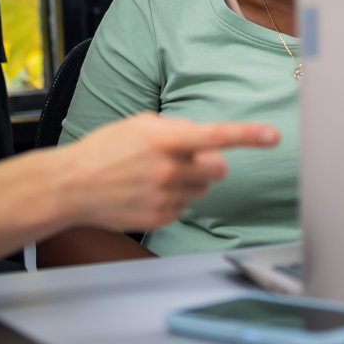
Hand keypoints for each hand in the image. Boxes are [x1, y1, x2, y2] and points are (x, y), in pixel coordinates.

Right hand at [56, 114, 278, 233]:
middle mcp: (168, 170)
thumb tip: (202, 139)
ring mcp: (164, 197)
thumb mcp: (139, 124)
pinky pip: (185, 207)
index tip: (273, 135)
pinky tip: (147, 192)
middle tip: (183, 160)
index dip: (248, 134)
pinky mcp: (160, 218)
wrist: (70, 186)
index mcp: (164, 140)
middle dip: (208, 164)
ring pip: (202, 189)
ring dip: (189, 182)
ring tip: (154, 176)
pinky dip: (173, 199)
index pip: (216, 136)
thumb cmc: (104, 150)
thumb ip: (175, 128)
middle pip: (218, 169)